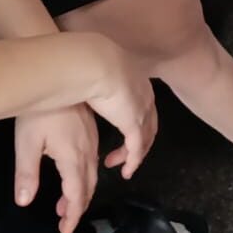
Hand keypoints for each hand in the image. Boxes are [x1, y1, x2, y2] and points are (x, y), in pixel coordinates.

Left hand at [12, 106, 101, 232]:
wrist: (60, 76)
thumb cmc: (39, 112)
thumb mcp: (27, 143)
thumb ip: (26, 173)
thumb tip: (24, 201)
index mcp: (74, 158)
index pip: (77, 195)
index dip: (73, 216)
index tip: (65, 232)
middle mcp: (87, 153)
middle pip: (88, 188)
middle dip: (77, 208)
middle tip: (64, 222)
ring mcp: (91, 141)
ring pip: (91, 175)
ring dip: (80, 193)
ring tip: (63, 206)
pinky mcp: (90, 132)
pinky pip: (93, 162)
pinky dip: (83, 178)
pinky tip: (72, 176)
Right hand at [76, 34, 158, 179]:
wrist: (92, 62)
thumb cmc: (86, 61)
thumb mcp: (94, 69)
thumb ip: (95, 76)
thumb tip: (84, 77)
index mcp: (136, 80)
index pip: (142, 105)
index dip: (134, 119)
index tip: (120, 129)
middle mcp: (145, 96)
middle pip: (148, 124)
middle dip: (136, 141)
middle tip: (121, 153)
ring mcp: (142, 110)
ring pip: (144, 139)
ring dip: (132, 154)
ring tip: (117, 165)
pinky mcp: (134, 123)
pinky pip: (137, 149)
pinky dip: (132, 161)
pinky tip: (125, 171)